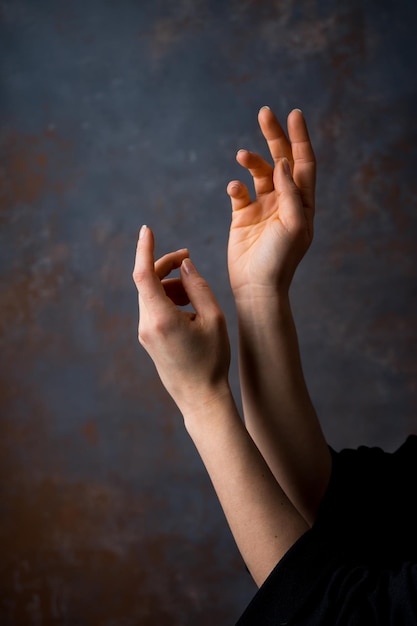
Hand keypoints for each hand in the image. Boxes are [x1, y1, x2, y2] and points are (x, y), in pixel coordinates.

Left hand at [132, 226, 230, 415]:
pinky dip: (168, 298)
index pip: (143, 274)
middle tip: (189, 259)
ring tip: (195, 292)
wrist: (200, 398)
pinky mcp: (147, 338)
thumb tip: (184, 265)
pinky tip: (189, 306)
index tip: (147, 229)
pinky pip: (153, 308)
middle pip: (147, 281)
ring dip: (170, 284)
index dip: (144, 248)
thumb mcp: (214, 319)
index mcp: (161, 318)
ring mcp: (144, 333)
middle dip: (166, 266)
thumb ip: (198, 287)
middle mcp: (146, 324)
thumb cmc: (212, 360)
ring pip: (150, 294)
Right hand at [227, 107, 315, 298]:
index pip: (303, 163)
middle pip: (281, 160)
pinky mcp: (242, 216)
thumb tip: (282, 162)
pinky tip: (234, 188)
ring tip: (243, 155)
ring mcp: (263, 207)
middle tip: (264, 112)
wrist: (256, 286)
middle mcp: (284, 201)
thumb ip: (289, 192)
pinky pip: (239, 193)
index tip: (293, 114)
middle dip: (274, 136)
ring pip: (259, 173)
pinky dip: (236, 186)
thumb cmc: (280, 260)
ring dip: (252, 161)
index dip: (300, 138)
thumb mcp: (293, 225)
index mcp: (302, 203)